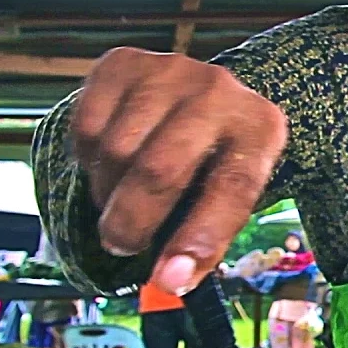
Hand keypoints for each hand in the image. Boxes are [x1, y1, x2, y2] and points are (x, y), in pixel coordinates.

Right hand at [71, 47, 287, 295]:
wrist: (201, 95)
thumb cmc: (215, 158)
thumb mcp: (229, 193)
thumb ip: (206, 238)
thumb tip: (170, 283)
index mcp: (260, 129)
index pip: (232, 188)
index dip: (200, 238)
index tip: (171, 280)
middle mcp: (219, 92)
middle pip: (161, 169)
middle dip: (133, 222)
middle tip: (122, 244)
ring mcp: (170, 71)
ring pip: (116, 151)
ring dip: (108, 193)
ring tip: (121, 200)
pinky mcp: (123, 63)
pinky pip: (86, 127)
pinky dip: (89, 160)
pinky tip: (110, 162)